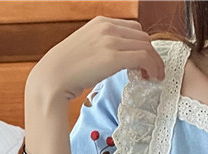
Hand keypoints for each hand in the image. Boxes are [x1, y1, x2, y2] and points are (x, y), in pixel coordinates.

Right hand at [28, 16, 166, 102]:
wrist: (52, 77)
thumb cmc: (66, 69)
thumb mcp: (87, 48)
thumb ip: (103, 47)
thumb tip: (117, 59)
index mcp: (101, 22)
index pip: (133, 29)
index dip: (143, 46)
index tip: (144, 62)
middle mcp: (107, 27)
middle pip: (143, 37)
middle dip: (151, 55)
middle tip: (152, 72)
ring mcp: (111, 40)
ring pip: (147, 46)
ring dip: (154, 62)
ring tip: (153, 77)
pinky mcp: (113, 56)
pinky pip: (143, 58)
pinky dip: (152, 67)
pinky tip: (150, 77)